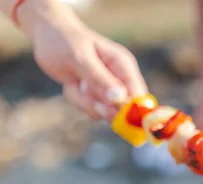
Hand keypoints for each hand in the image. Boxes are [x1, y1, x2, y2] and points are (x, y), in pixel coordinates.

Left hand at [28, 8, 145, 119]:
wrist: (47, 34)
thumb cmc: (64, 40)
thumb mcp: (80, 58)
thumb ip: (100, 79)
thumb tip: (120, 98)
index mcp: (124, 66)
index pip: (138, 96)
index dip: (128, 108)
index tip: (103, 107)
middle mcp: (121, 79)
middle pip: (123, 109)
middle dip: (100, 105)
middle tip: (83, 89)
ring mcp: (109, 89)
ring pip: (104, 111)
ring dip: (84, 101)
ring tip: (74, 82)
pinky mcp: (97, 95)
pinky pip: (92, 109)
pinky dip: (77, 100)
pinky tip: (71, 84)